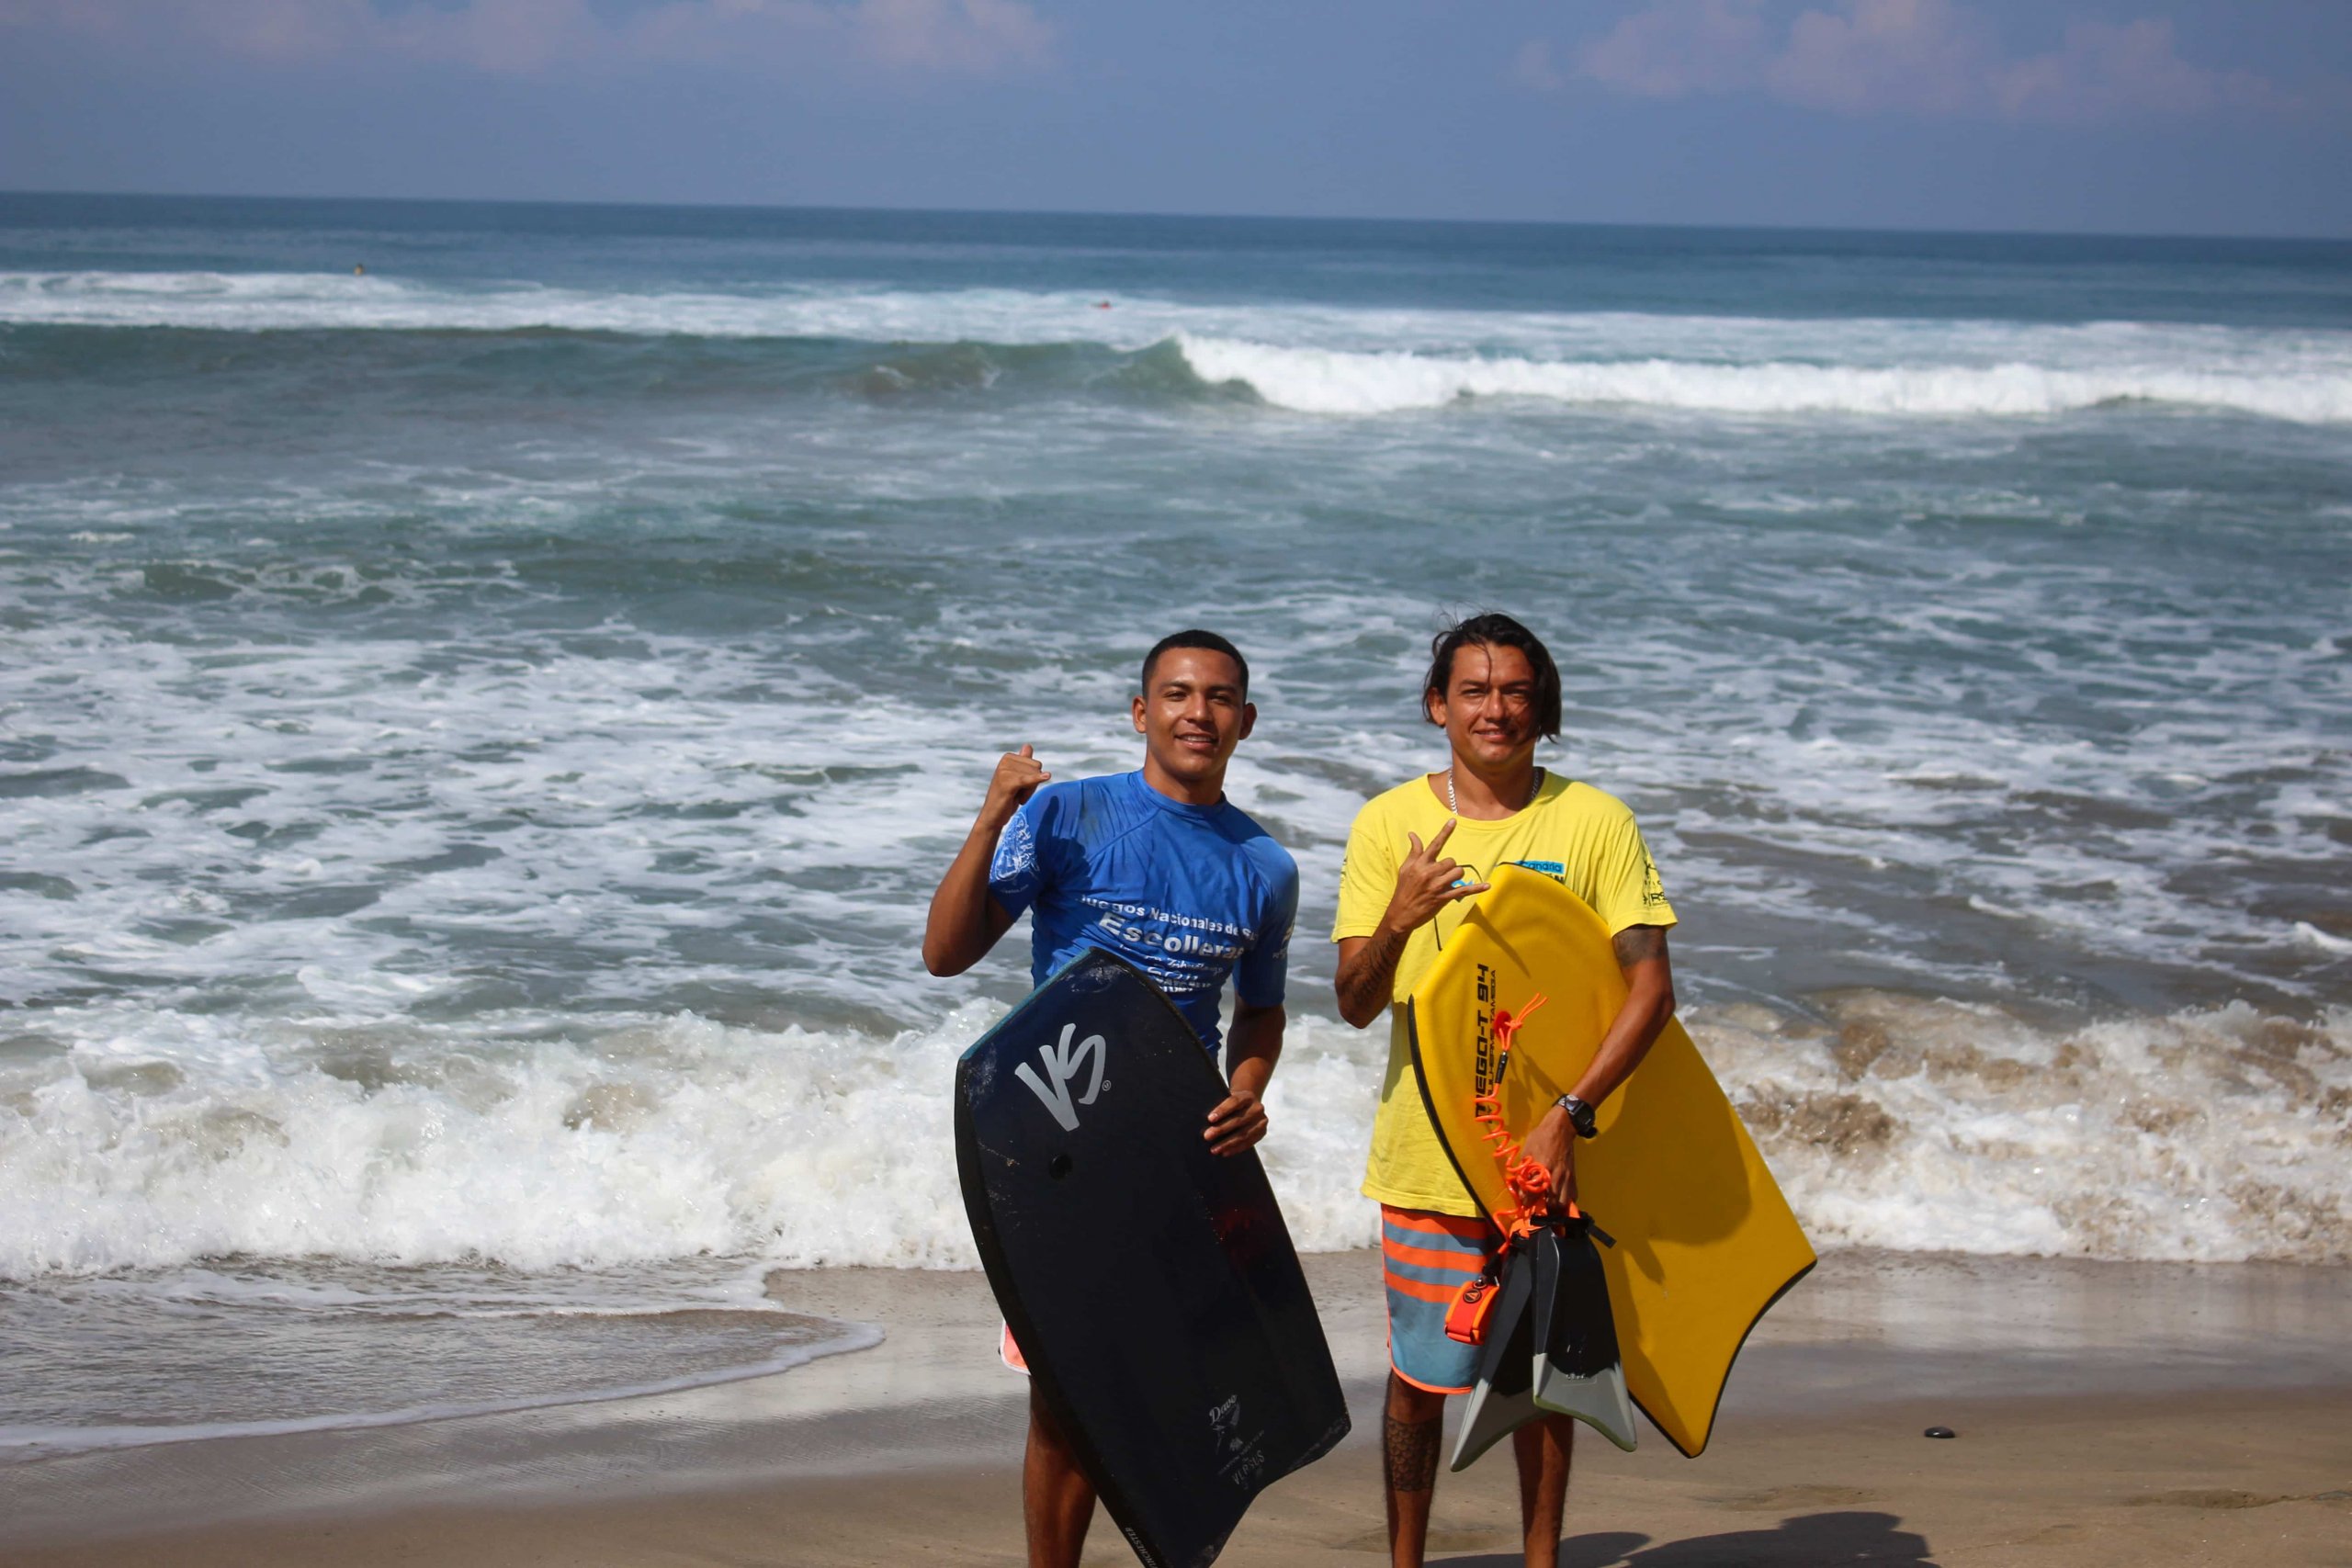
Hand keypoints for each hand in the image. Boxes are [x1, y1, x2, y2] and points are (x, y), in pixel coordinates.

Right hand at [979, 744, 1049, 829]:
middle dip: (1033, 784)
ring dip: (1029, 791)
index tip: (1020, 787)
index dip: (1033, 778)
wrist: (993, 816)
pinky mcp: (1006, 782)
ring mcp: (1004, 771)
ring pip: (1034, 775)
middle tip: (1018, 793)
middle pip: (1037, 768)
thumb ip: (1023, 762)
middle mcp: (1005, 760)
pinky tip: (1047, 776)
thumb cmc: (1006, 797)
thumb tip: (1028, 745)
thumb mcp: (1016, 777)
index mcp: (1008, 757)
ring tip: (1015, 797)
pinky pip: (1027, 780)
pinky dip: (1037, 779)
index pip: (1036, 764)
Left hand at [1204, 1088, 1266, 1156]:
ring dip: (1227, 1143)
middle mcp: (1257, 1108)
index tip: (1210, 1119)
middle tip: (1207, 1136)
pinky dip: (1236, 1148)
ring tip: (1214, 1149)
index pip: (1234, 1102)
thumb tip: (1202, 1120)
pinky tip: (1225, 1152)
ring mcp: (1261, 1121)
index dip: (1222, 1110)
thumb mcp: (1228, 1098)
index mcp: (1247, 1096)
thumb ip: (1219, 1105)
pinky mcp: (1262, 1132)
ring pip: (1243, 1134)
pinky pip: (1248, 1143)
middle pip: (1238, 1120)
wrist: (1250, 1105)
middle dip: (1221, 1129)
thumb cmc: (1233, 1104)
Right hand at [1378, 818, 1490, 935]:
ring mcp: (1437, 886)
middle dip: (1450, 867)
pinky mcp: (1444, 898)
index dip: (1445, 832)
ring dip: (1456, 876)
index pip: (1434, 844)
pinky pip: (1464, 890)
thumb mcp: (1405, 868)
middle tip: (1442, 875)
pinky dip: (1476, 888)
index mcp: (1420, 864)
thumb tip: (1412, 834)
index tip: (1453, 821)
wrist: (1400, 913)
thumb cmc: (1403, 889)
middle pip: (1451, 861)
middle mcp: (1429, 873)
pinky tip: (1487, 886)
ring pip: (1458, 872)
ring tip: (1447, 882)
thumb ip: (1414, 851)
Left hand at [1519, 1107, 1576, 1211]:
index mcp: (1542, 1168)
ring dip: (1556, 1208)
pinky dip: (1566, 1201)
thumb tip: (1519, 1187)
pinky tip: (1559, 1199)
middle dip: (1544, 1209)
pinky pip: (1572, 1196)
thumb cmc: (1540, 1138)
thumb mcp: (1527, 1152)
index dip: (1527, 1200)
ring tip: (1549, 1206)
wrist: (1561, 1128)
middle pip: (1553, 1203)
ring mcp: (1567, 1178)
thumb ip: (1523, 1171)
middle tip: (1537, 1208)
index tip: (1524, 1203)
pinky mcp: (1573, 1177)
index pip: (1533, 1192)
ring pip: (1564, 1202)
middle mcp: (1556, 1176)